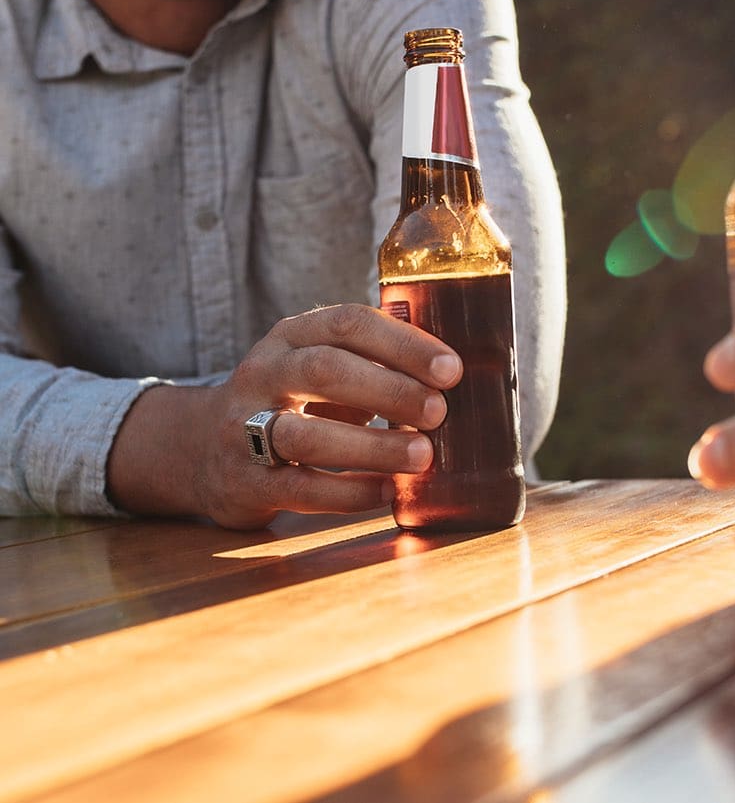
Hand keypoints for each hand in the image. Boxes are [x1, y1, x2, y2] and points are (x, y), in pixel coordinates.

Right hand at [109, 304, 461, 528]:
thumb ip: (374, 359)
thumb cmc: (290, 400)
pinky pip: (302, 488)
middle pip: (326, 371)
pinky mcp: (247, 482)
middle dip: (390, 390)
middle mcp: (264, 374)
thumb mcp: (320, 364)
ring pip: (308, 434)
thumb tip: (454, 369)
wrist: (198, 448)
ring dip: (373, 446)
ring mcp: (247, 429)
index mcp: (292, 336)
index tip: (451, 369)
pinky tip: (390, 492)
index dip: (402, 344)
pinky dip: (351, 492)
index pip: (347, 323)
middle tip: (439, 411)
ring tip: (423, 455)